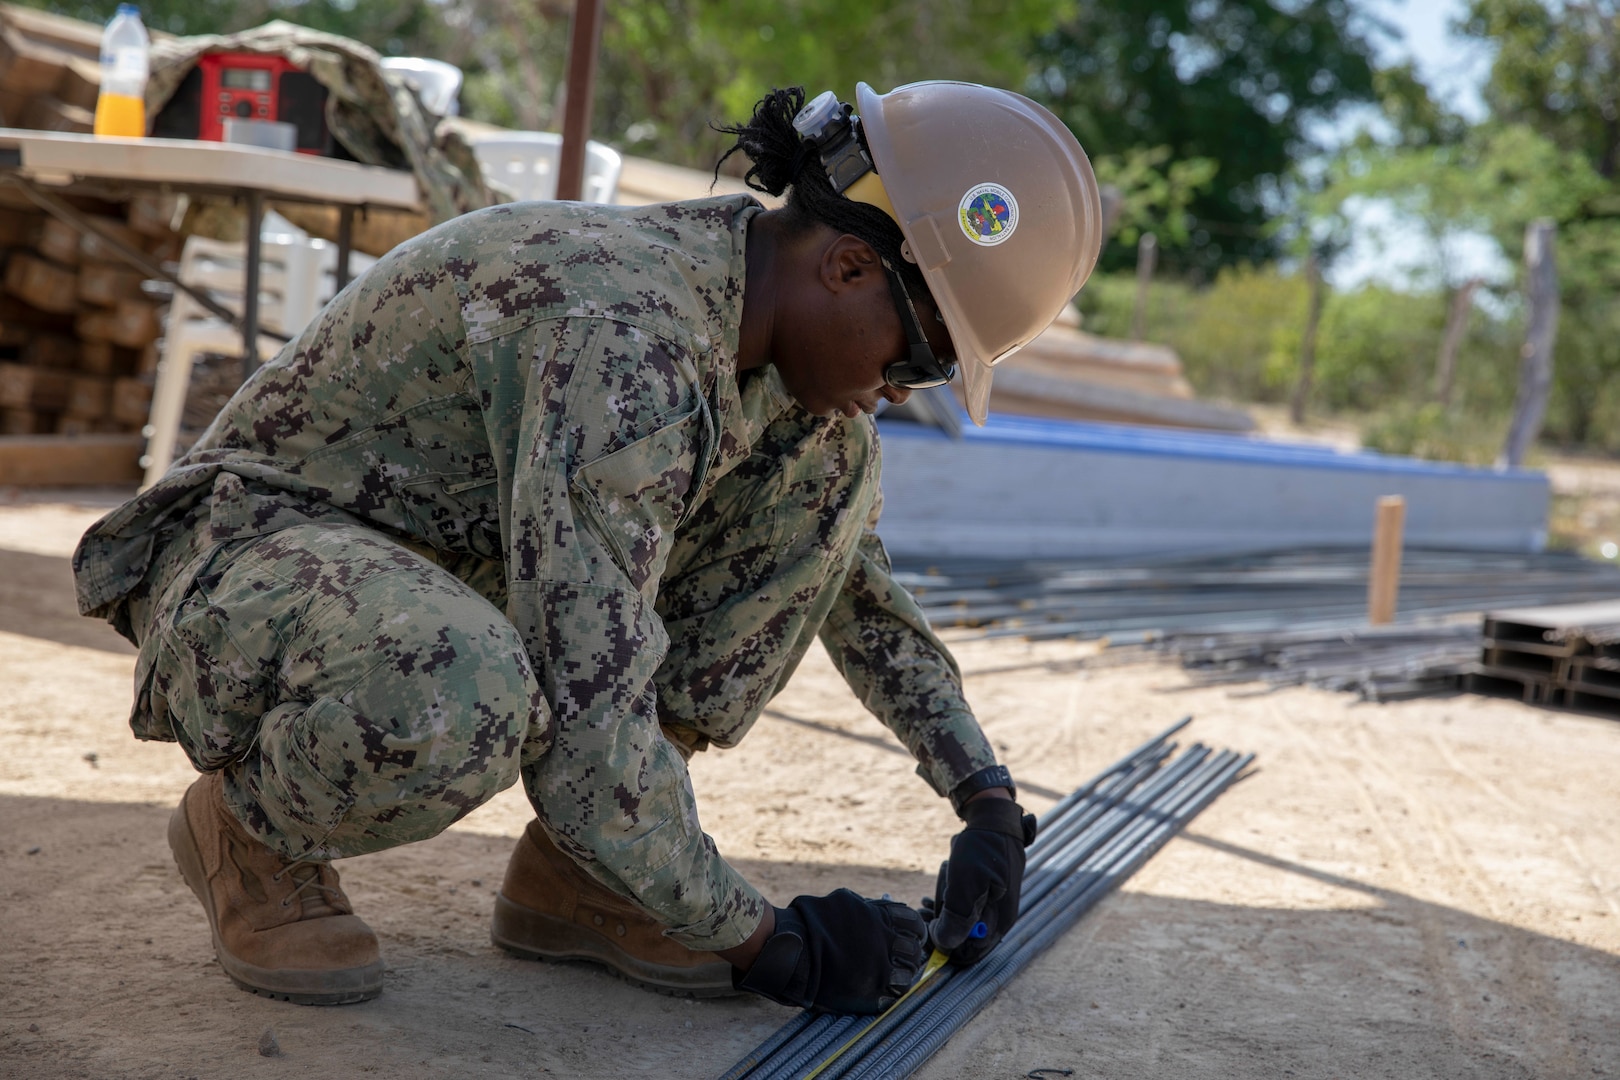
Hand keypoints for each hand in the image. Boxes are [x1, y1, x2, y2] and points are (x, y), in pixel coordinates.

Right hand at [733, 889, 926, 1013]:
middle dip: (909, 955)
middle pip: (914, 951)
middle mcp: (885, 942)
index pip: (915, 924)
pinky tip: (879, 990)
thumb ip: (869, 905)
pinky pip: (893, 996)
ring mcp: (879, 969)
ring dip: (901, 976)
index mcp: (881, 918)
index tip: (910, 937)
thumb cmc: (813, 921)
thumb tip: (888, 903)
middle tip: (901, 960)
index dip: (914, 931)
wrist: (793, 950)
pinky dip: (889, 993)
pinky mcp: (871, 993)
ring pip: (908, 976)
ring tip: (890, 977)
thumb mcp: (844, 901)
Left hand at [922, 796, 1036, 965]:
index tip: (927, 932)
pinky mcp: (985, 893)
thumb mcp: (965, 884)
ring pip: (961, 924)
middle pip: (965, 940)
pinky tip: (930, 899)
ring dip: (942, 915)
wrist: (992, 818)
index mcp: (999, 920)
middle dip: (941, 929)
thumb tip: (944, 944)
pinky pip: (963, 909)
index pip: (972, 953)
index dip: (946, 947)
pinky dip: (946, 905)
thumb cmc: (980, 849)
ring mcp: (994, 905)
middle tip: (921, 916)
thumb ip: (957, 917)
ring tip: (925, 904)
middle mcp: (999, 917)